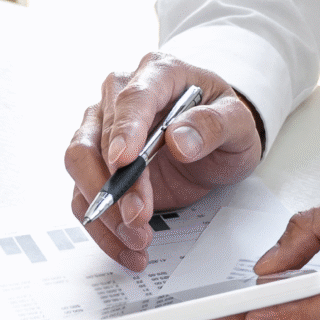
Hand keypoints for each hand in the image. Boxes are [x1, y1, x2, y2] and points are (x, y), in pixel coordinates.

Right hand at [65, 52, 262, 271]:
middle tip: (138, 218)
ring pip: (80, 170)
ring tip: (138, 238)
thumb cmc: (222, 123)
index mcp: (157, 74)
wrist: (216, 142)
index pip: (131, 99)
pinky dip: (103, 227)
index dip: (124, 131)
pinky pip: (86, 196)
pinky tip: (127, 246)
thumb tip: (180, 139)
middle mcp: (119, 98)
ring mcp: (103, 131)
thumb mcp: (238, 123)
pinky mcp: (98, 165)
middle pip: (94, 140)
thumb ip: (215, 125)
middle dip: (115, 187)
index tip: (124, 162)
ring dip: (105, 211)